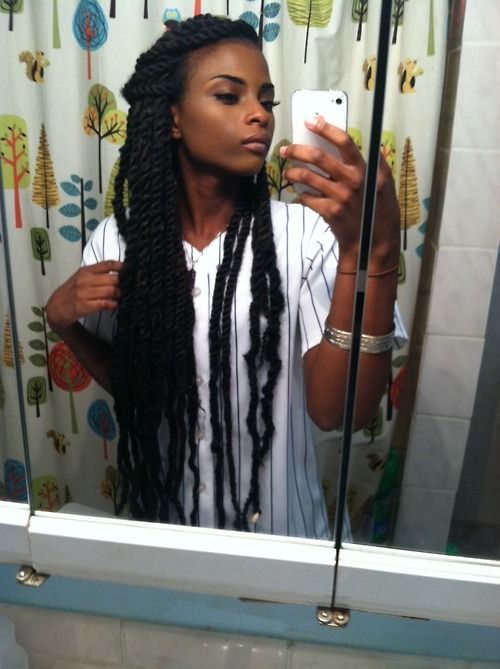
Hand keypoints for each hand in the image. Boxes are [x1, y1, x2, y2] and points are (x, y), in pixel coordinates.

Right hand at [46, 260, 122, 331]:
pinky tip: (116, 305)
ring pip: (111, 291)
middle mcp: (85, 280)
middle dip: (123, 284)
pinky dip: (114, 304)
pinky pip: (105, 304)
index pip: (106, 265)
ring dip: (120, 295)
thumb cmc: (72, 291)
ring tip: (122, 297)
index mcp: (85, 271)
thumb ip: (97, 273)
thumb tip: (118, 272)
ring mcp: (84, 293)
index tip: (130, 269)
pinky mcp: (85, 306)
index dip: (120, 266)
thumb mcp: (82, 277)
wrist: (56, 306)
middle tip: (128, 287)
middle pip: (112, 279)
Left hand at [281, 116, 399, 268]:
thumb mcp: (385, 184)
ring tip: (288, 172)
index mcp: (365, 169)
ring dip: (293, 173)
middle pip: (318, 157)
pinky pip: (307, 199)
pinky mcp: (330, 213)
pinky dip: (301, 195)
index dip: (326, 128)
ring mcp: (340, 197)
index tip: (310, 120)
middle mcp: (352, 181)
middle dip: (297, 150)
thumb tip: (367, 146)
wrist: (374, 242)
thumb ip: (376, 164)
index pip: (344, 142)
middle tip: (286, 150)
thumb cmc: (379, 210)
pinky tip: (300, 194)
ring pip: (307, 177)